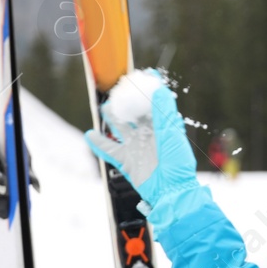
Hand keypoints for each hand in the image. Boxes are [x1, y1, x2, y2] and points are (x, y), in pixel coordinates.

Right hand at [84, 69, 198, 210]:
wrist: (171, 192)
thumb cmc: (177, 164)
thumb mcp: (172, 135)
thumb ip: (164, 112)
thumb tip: (158, 89)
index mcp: (162, 127)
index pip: (152, 104)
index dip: (146, 90)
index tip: (141, 75)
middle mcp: (148, 135)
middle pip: (133, 114)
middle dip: (125, 102)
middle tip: (116, 90)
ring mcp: (136, 148)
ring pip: (119, 129)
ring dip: (111, 118)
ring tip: (103, 108)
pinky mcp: (126, 162)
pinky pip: (109, 150)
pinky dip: (98, 143)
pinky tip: (89, 135)